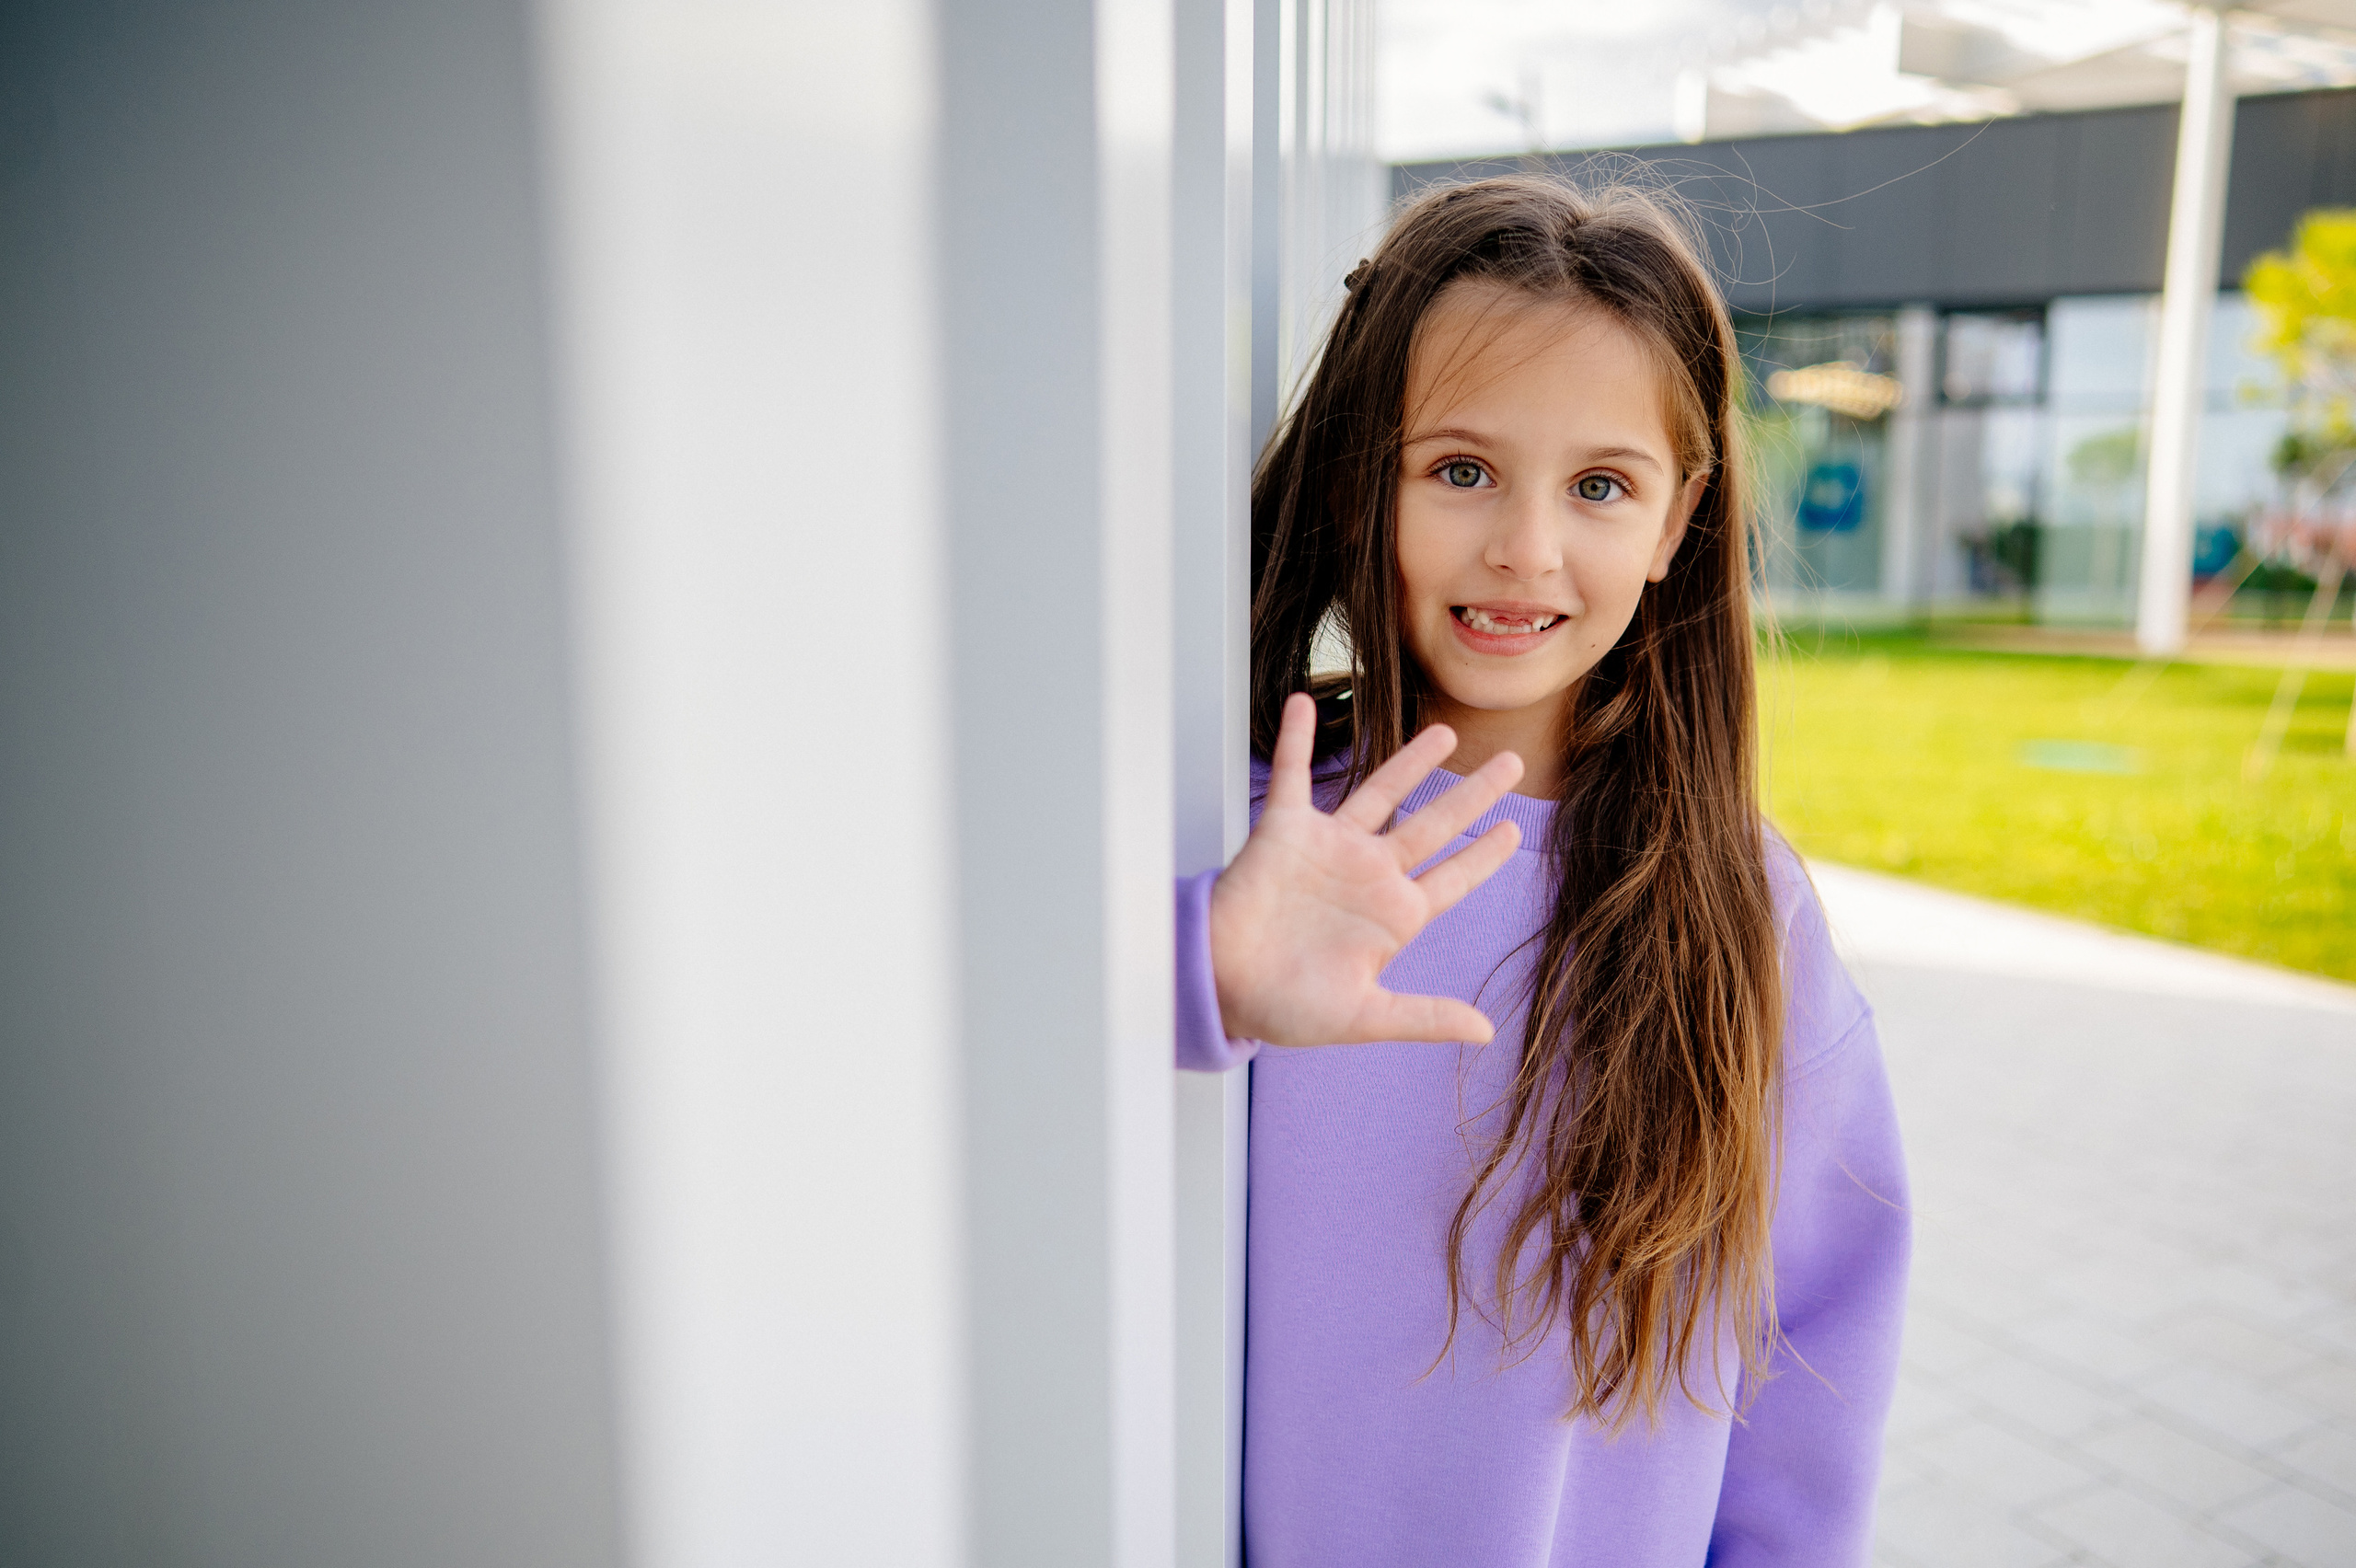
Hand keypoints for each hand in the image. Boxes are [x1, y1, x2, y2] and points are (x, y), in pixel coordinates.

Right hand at [1208, 692, 1525, 1046]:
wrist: (1219, 985)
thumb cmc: (1283, 1007)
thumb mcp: (1363, 1017)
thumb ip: (1424, 1016)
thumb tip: (1485, 1032)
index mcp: (1393, 916)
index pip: (1453, 878)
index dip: (1485, 855)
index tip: (1514, 831)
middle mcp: (1368, 874)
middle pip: (1434, 824)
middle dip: (1474, 793)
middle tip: (1511, 763)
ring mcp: (1329, 849)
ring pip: (1380, 792)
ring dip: (1412, 761)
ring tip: (1445, 733)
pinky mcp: (1284, 831)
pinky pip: (1291, 775)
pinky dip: (1295, 740)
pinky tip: (1302, 704)